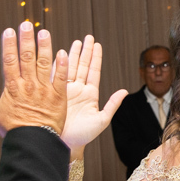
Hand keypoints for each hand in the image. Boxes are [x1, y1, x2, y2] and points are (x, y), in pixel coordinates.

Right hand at [0, 22, 68, 136]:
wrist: (33, 144)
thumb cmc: (13, 130)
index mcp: (12, 88)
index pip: (9, 61)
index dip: (9, 45)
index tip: (9, 31)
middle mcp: (28, 86)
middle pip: (26, 58)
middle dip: (26, 39)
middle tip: (26, 24)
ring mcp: (44, 91)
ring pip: (44, 64)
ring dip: (44, 47)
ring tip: (43, 32)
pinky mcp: (58, 97)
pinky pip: (60, 78)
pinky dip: (61, 66)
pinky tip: (63, 53)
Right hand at [62, 35, 126, 149]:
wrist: (66, 144)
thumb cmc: (85, 135)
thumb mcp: (102, 120)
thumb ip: (112, 105)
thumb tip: (125, 91)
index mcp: (90, 94)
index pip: (94, 71)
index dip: (95, 57)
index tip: (97, 44)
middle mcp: (78, 90)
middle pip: (82, 66)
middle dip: (85, 51)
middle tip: (88, 37)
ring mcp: (65, 91)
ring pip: (69, 68)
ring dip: (72, 54)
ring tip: (76, 42)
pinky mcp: (54, 94)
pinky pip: (55, 76)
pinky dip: (56, 65)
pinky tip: (57, 53)